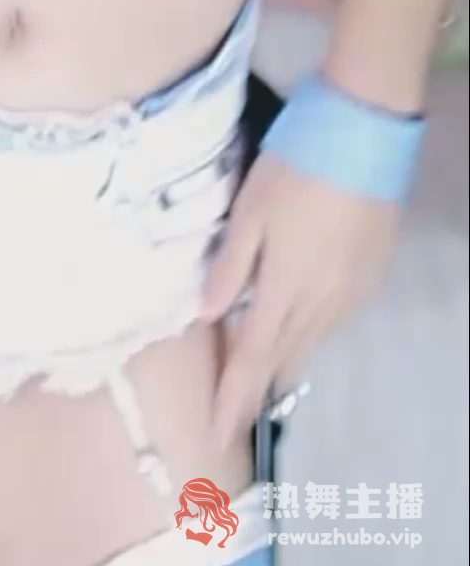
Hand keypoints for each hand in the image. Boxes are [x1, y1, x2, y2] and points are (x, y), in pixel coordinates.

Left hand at [199, 150, 399, 446]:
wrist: (365, 139)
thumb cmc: (296, 168)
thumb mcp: (250, 209)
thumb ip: (229, 265)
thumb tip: (205, 315)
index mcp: (284, 289)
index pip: (252, 359)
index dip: (233, 399)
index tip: (217, 437)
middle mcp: (321, 305)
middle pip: (284, 358)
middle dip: (255, 387)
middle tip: (231, 408)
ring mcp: (350, 294)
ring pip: (310, 343)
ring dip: (282, 358)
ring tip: (257, 371)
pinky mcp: (370, 278)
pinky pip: (332, 321)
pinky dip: (308, 330)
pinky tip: (297, 322)